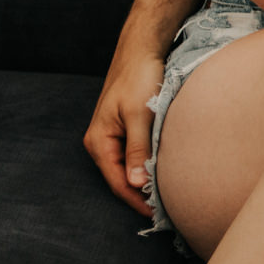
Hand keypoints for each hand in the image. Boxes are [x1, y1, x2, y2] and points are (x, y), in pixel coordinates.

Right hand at [83, 36, 165, 217]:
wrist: (141, 49)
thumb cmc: (139, 77)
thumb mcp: (139, 115)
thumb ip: (137, 149)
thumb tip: (136, 182)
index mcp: (98, 141)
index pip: (117, 182)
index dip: (136, 200)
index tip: (157, 214)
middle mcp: (101, 142)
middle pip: (121, 178)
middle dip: (140, 194)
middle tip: (165, 210)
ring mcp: (113, 135)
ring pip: (129, 167)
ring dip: (145, 180)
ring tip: (166, 196)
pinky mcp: (126, 128)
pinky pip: (135, 155)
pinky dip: (147, 165)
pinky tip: (162, 171)